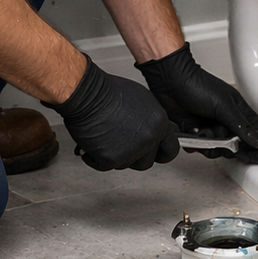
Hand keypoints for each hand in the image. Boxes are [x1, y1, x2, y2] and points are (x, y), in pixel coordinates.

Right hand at [48, 56, 180, 170]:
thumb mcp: (141, 101)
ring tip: (104, 138)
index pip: (171, 149)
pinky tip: (92, 144)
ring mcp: (131, 150)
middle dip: (134, 157)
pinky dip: (95, 158)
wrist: (86, 94)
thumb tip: (151, 131)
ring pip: (125, 165)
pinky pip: (104, 167)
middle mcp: (149, 138)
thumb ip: (150, 121)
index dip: (161, 153)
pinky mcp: (112, 159)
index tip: (155, 155)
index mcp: (159, 123)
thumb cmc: (107, 92)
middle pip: (146, 162)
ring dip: (115, 156)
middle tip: (121, 146)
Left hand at [136, 44, 257, 163]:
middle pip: (234, 145)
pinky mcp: (194, 130)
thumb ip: (241, 127)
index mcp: (237, 110)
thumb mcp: (223, 106)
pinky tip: (191, 133)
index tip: (254, 156)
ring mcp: (210, 125)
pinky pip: (200, 145)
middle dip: (226, 145)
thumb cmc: (196, 84)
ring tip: (201, 132)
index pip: (254, 133)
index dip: (256, 146)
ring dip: (208, 143)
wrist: (169, 81)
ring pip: (216, 147)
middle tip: (218, 137)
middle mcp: (225, 119)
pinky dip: (195, 143)